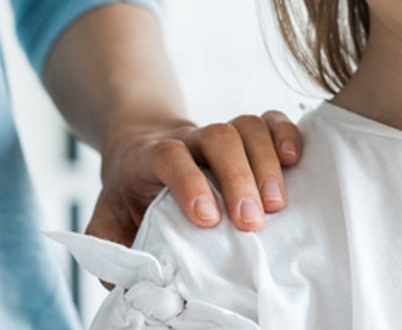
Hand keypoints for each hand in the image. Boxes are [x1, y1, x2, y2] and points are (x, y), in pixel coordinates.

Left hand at [86, 111, 302, 246]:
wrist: (141, 147)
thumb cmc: (128, 193)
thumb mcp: (106, 220)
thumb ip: (110, 248)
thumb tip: (130, 282)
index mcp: (148, 158)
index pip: (169, 155)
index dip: (189, 183)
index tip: (208, 220)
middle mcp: (188, 139)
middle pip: (218, 136)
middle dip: (239, 177)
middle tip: (251, 222)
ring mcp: (218, 132)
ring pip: (247, 126)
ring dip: (266, 163)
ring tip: (277, 204)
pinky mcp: (244, 133)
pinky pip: (270, 120)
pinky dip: (286, 135)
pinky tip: (294, 161)